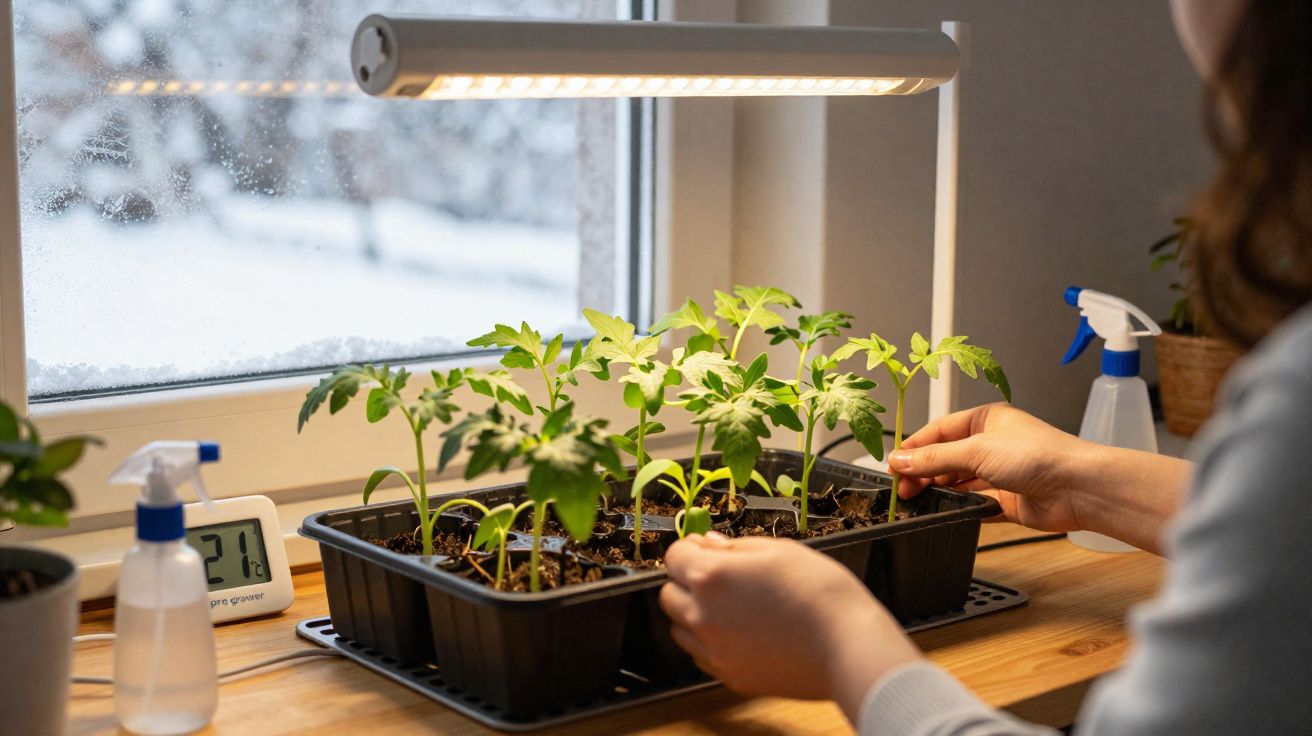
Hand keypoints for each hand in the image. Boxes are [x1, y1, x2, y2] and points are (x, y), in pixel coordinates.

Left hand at [659, 532, 921, 721]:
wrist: (848, 644)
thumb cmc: (821, 592)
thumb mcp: (779, 550)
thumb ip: (735, 547)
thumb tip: (710, 544)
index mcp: (711, 577)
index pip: (673, 557)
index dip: (689, 548)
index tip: (703, 548)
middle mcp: (703, 616)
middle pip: (668, 594)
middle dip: (685, 581)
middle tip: (716, 575)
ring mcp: (715, 651)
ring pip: (679, 628)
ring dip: (692, 613)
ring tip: (729, 606)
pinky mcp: (731, 676)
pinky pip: (702, 656)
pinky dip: (709, 642)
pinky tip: (738, 632)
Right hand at [886, 403, 1189, 552]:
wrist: (1078, 488)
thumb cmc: (1040, 456)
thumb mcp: (976, 450)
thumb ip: (935, 458)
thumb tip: (900, 461)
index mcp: (987, 421)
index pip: (940, 431)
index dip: (915, 447)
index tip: (893, 464)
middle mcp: (994, 446)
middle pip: (947, 458)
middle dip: (924, 472)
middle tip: (903, 489)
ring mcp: (1001, 474)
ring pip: (959, 483)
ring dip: (939, 492)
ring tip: (917, 503)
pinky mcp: (1008, 502)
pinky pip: (975, 506)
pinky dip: (959, 510)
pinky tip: (943, 514)